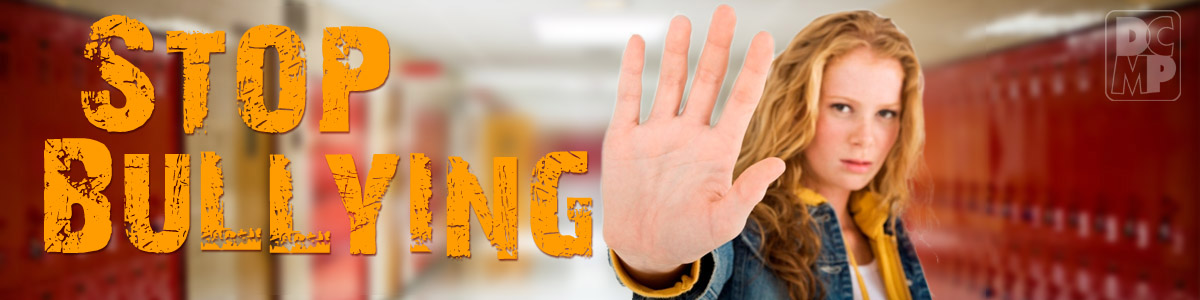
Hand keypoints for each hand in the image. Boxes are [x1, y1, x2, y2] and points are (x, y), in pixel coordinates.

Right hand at [601, 5, 783, 283]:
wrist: (644, 248)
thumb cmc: (689, 238)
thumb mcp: (724, 222)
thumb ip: (748, 192)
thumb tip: (778, 164)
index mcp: (718, 150)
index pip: (741, 100)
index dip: (753, 69)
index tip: (765, 38)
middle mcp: (690, 134)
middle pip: (708, 80)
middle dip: (718, 47)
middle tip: (727, 13)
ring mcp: (658, 133)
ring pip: (670, 82)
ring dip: (676, 51)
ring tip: (683, 21)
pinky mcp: (626, 138)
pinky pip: (629, 97)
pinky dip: (631, 69)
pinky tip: (635, 43)